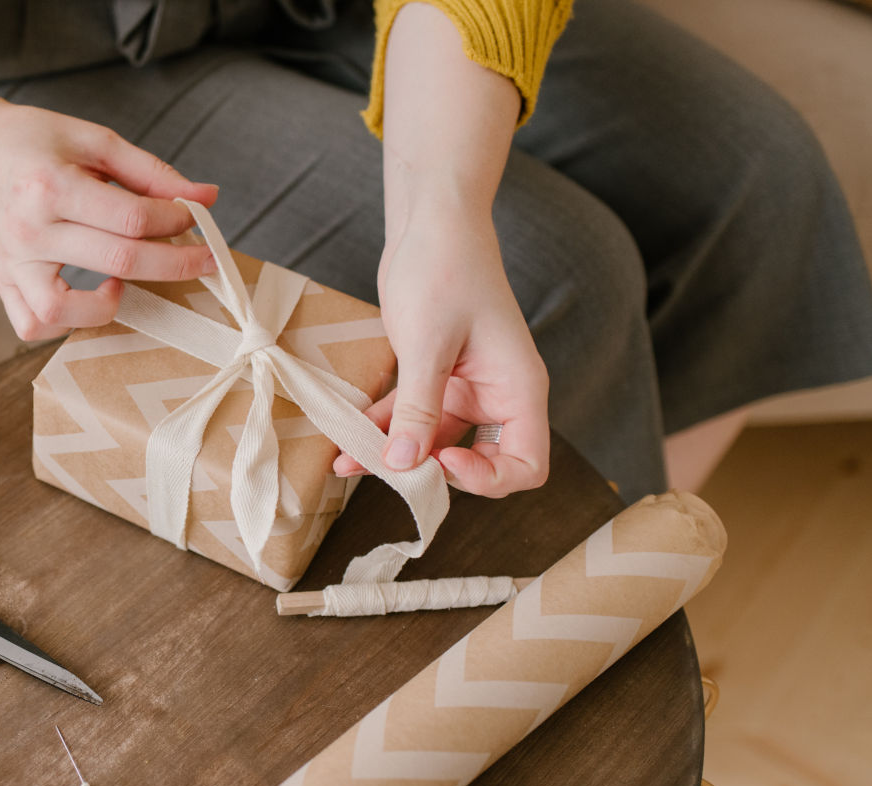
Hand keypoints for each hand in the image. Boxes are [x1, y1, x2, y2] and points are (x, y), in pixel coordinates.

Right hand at [0, 97, 219, 338]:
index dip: (176, 220)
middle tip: (204, 257)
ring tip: (125, 281)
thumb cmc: (31, 140)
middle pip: (117, 262)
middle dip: (175, 263)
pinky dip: (66, 323)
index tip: (195, 214)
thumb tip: (205, 196)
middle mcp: (28, 230)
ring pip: (64, 310)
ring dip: (109, 305)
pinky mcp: (3, 282)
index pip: (131, 218)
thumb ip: (149, 170)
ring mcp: (11, 263)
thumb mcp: (91, 139)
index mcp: (50, 185)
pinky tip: (88, 297)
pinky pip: (33, 324)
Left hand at [333, 210, 549, 497]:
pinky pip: (411, 417)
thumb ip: (419, 408)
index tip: (442, 462)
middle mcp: (497, 395)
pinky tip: (345, 441)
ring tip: (347, 463)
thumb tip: (404, 465)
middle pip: (479, 462)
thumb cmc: (444, 269)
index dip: (488, 478)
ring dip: (395, 455)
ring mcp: (465, 388)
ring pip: (435, 442)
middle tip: (384, 468)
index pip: (526, 464)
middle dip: (431, 473)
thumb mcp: (427, 344)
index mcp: (517, 389)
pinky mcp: (433, 376)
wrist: (429, 221)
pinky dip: (383, 429)